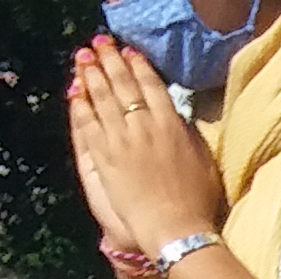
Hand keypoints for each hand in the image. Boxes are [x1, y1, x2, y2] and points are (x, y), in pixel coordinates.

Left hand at [67, 39, 220, 262]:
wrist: (175, 230)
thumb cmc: (198, 202)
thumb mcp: (205, 162)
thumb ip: (188, 134)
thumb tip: (175, 115)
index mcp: (172, 126)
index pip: (150, 85)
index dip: (138, 65)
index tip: (130, 52)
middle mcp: (144, 127)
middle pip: (122, 84)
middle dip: (109, 61)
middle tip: (101, 45)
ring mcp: (121, 140)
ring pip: (101, 98)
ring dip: (91, 75)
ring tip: (84, 59)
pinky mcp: (104, 156)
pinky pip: (87, 123)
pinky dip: (80, 105)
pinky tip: (75, 93)